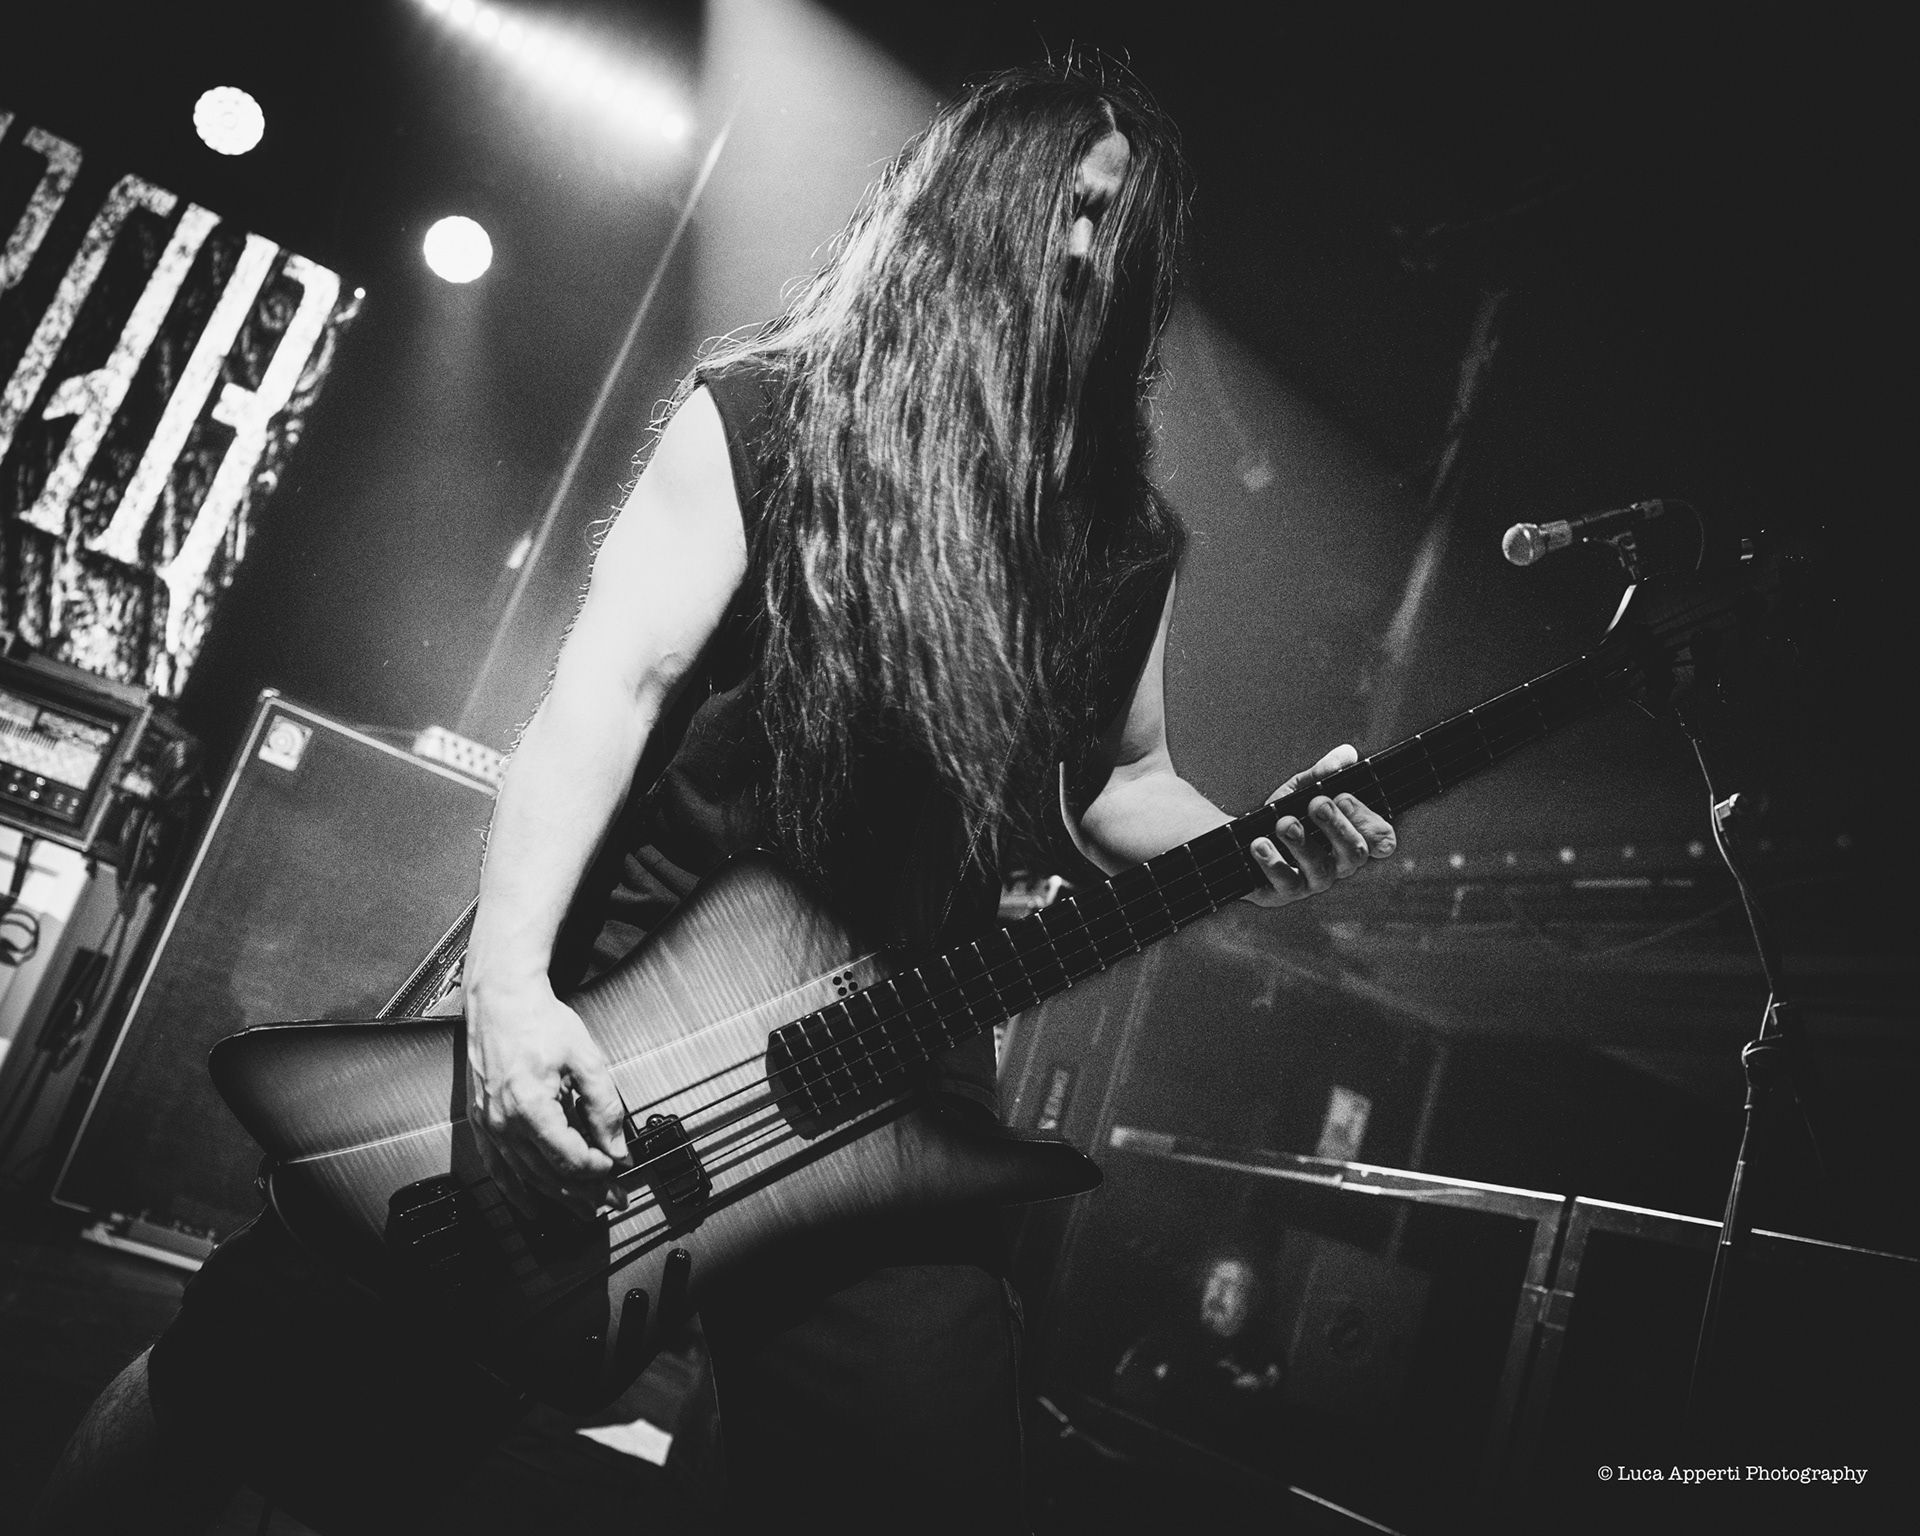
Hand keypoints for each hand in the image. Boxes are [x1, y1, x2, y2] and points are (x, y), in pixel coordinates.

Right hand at [464, 976, 630, 1220]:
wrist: (501, 1001)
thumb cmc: (540, 1021)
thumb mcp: (586, 1058)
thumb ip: (605, 1106)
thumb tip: (617, 1147)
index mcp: (530, 1105)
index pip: (568, 1158)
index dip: (597, 1170)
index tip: (617, 1168)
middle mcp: (504, 1122)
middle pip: (549, 1174)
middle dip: (585, 1192)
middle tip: (613, 1201)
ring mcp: (489, 1125)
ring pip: (526, 1177)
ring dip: (558, 1198)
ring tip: (585, 1211)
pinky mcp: (481, 1123)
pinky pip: (498, 1169)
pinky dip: (516, 1192)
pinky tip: (533, 1209)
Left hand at [1245, 744, 1396, 906]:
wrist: (1240, 840)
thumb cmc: (1281, 815)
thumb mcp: (1299, 791)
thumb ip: (1321, 774)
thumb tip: (1346, 754)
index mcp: (1350, 838)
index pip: (1382, 840)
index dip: (1371, 823)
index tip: (1344, 797)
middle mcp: (1338, 864)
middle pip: (1355, 853)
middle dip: (1337, 826)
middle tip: (1316, 803)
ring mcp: (1313, 881)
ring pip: (1321, 870)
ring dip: (1302, 843)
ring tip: (1283, 822)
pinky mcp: (1283, 892)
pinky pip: (1285, 883)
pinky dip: (1274, 862)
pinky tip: (1260, 844)